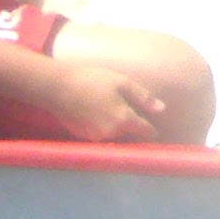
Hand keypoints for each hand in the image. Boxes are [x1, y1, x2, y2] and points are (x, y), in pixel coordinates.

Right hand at [52, 63, 167, 142]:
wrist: (57, 88)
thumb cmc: (91, 80)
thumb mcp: (121, 83)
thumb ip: (143, 97)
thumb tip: (162, 109)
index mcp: (123, 120)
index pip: (145, 131)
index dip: (152, 130)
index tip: (156, 128)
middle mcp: (111, 134)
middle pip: (130, 135)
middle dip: (134, 128)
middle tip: (134, 113)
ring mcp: (96, 138)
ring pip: (115, 137)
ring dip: (119, 129)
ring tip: (114, 111)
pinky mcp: (83, 137)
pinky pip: (101, 136)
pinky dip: (105, 128)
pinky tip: (99, 113)